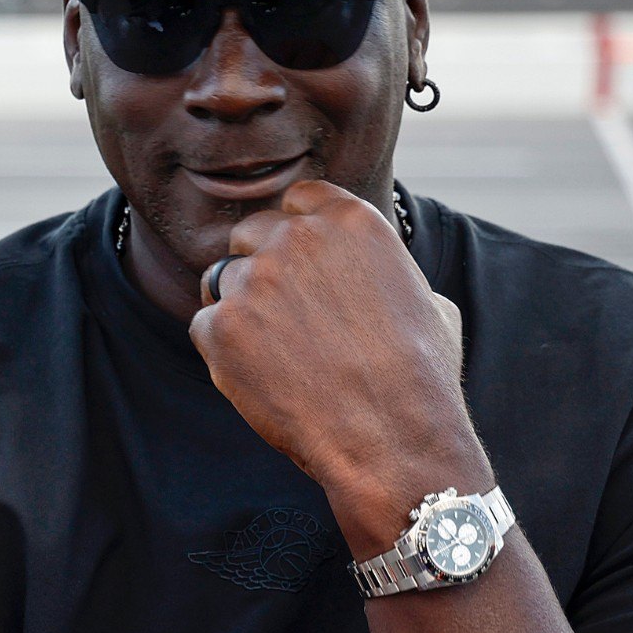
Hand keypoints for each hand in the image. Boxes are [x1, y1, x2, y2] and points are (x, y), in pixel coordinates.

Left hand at [188, 181, 492, 551]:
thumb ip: (383, 272)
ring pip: (222, 280)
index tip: (299, 261)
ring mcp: (254, 279)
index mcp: (349, 220)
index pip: (298, 198)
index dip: (294, 229)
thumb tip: (378, 278)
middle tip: (280, 314)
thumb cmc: (419, 377)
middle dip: (258, 264)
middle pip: (250, 232)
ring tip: (276, 356)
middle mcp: (296, 238)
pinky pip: (206, 327)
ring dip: (240, 310)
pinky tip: (262, 379)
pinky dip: (224, 352)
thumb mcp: (426, 300)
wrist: (392, 434)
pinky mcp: (222, 326)